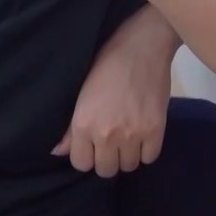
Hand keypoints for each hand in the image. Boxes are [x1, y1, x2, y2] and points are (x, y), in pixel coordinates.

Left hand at [52, 12, 174, 177]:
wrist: (142, 46)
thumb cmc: (107, 64)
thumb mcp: (82, 94)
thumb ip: (71, 128)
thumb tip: (59, 152)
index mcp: (83, 125)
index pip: (82, 164)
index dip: (88, 155)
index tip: (94, 145)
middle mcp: (106, 135)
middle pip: (106, 170)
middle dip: (108, 159)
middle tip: (113, 142)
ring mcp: (132, 134)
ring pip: (128, 166)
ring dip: (128, 155)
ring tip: (130, 138)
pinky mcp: (156, 130)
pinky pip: (150, 157)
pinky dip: (146, 150)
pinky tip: (144, 136)